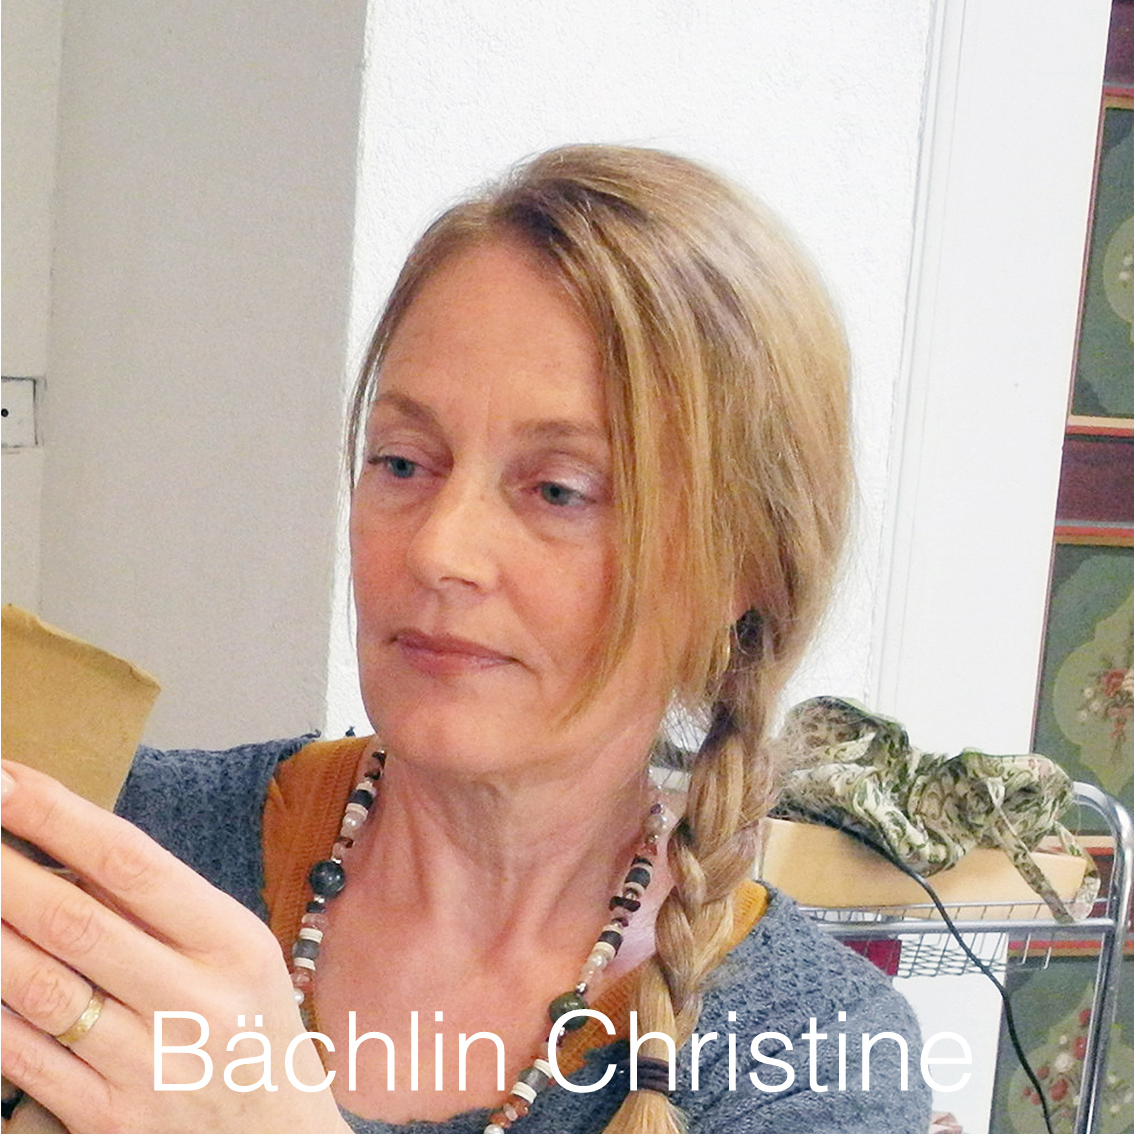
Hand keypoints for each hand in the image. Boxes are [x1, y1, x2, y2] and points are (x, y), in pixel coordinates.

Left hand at [0, 761, 349, 1133]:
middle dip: (2, 868)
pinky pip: (21, 1058)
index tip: (7, 780)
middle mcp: (193, 1001)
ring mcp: (146, 1068)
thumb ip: (166, 911)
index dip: (60, 818)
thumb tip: (68, 856)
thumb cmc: (252, 1030)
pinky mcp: (105, 1122)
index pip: (134, 863)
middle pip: (75, 921)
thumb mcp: (239, 956)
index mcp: (232, 943)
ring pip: (36, 988)